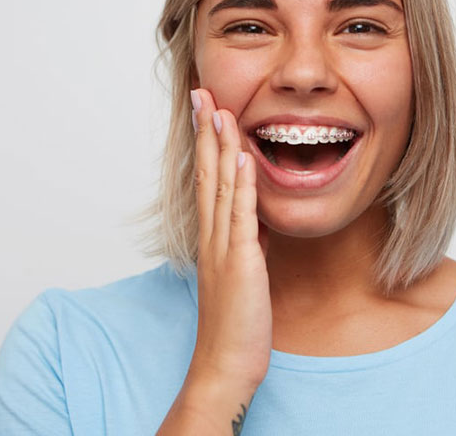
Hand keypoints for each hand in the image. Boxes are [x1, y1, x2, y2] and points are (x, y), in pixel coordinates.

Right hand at [187, 88, 271, 391]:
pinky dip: (241, 184)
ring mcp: (223, 247)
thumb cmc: (235, 322)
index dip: (206, 144)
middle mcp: (212, 236)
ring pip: (219, 186)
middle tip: (201, 92)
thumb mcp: (241, 273)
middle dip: (205, 131)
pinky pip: (240, 216)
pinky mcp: (240, 262)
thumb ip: (244, 242)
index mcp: (213, 237)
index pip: (207, 180)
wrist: (226, 363)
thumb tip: (253, 220)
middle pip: (206, 173)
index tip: (206, 112)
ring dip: (220, 146)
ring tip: (219, 108)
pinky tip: (242, 156)